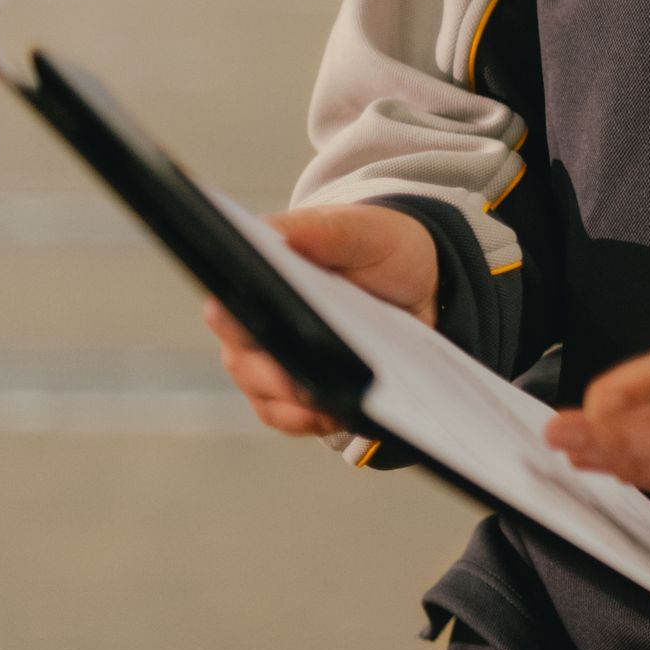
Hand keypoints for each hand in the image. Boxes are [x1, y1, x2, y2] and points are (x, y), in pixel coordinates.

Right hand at [208, 203, 439, 441]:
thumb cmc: (381, 248)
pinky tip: (338, 412)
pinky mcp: (295, 391)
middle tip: (308, 380)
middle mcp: (252, 321)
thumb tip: (275, 235)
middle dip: (275, 373)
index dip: (235, 319)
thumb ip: (323, 231)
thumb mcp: (362, 231)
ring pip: (264, 395)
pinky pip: (289, 417)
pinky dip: (312, 419)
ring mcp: (270, 361)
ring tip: (334, 399)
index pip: (227, 302)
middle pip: (243, 359)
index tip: (257, 332)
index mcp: (258, 275)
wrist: (423, 284)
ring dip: (297, 401)